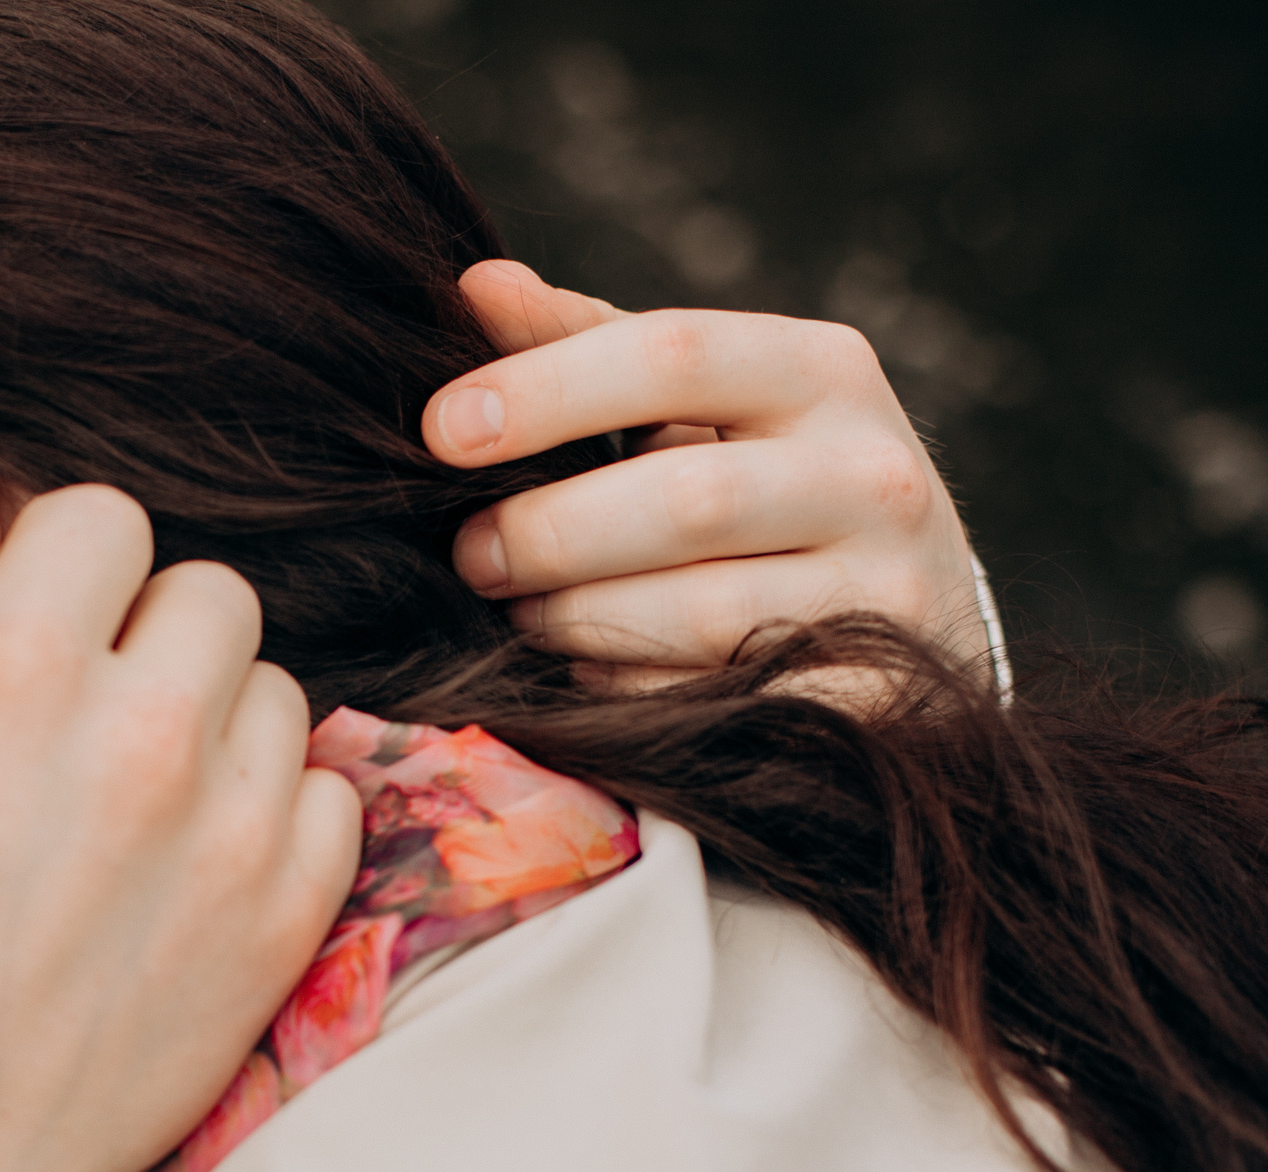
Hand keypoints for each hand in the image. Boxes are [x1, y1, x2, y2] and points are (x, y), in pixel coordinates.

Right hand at [0, 442, 359, 1171]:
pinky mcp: (285, 923)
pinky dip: (272, 816)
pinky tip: (188, 865)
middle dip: (145, 635)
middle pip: (207, 592)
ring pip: (275, 691)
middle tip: (81, 720)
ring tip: (131, 803)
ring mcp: (230, 834)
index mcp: (15, 672)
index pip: (103, 517)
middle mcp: (143, 735)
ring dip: (214, 722)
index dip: (60, 569)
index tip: (32, 630)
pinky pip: (329, 799)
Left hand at [425, 260, 984, 691]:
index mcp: (822, 370)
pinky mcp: (870, 694)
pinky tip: (597, 670)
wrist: (916, 609)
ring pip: (695, 613)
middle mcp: (875, 473)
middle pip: (683, 500)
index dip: (543, 391)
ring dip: (574, 620)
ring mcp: (886, 591)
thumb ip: (590, 345)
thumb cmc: (765, 481)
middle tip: (469, 555)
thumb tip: (474, 287)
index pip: (671, 353)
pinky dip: (628, 687)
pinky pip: (712, 698)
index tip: (440, 431)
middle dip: (548, 534)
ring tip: (525, 613)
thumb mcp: (700, 402)